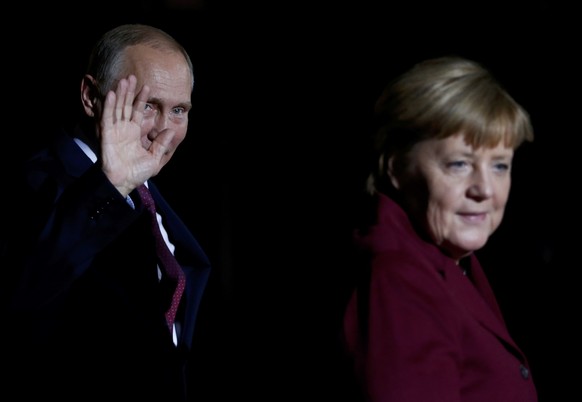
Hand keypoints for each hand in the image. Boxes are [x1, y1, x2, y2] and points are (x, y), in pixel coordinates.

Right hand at [99, 75, 173, 195]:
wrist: (124, 182)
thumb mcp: (154, 158)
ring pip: (117, 108)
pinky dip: (109, 106)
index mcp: (134, 133)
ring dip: (120, 94)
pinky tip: (112, 94)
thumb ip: (161, 144)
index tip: (147, 86)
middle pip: (126, 106)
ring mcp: (114, 131)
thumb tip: (171, 131)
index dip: (141, 99)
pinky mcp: (107, 135)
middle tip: (132, 76)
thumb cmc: (137, 173)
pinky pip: (108, 118)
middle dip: (129, 92)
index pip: (138, 112)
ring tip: (124, 80)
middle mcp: (124, 129)